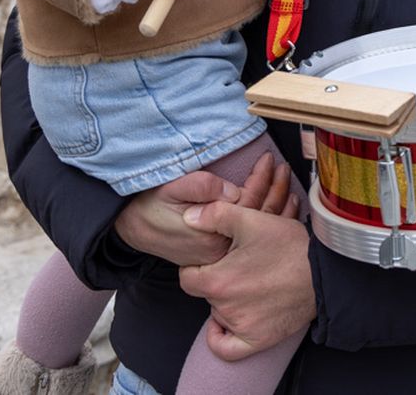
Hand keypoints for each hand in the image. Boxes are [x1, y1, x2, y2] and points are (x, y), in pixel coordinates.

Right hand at [113, 152, 298, 265]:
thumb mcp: (172, 187)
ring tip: (286, 184)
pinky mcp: (217, 254)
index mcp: (210, 233)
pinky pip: (247, 237)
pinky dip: (266, 220)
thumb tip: (235, 192)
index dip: (261, 180)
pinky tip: (278, 208)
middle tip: (284, 168)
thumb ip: (202, 188)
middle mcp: (219, 249)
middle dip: (275, 191)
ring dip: (275, 206)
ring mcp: (220, 255)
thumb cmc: (149, 204)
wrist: (129, 227)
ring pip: (256, 231)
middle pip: (258, 220)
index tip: (268, 159)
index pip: (246, 205)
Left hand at [179, 204, 314, 360]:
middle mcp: (224, 308)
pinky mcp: (258, 340)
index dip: (198, 263)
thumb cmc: (289, 246)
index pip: (188, 276)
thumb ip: (214, 215)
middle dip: (216, 279)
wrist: (325, 272)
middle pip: (205, 293)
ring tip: (249, 281)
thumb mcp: (250, 219)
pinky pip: (227, 348)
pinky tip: (225, 323)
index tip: (215, 256)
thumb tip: (188, 218)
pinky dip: (221, 337)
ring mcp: (241, 327)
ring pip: (218, 313)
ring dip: (226, 300)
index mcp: (217, 281)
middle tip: (238, 265)